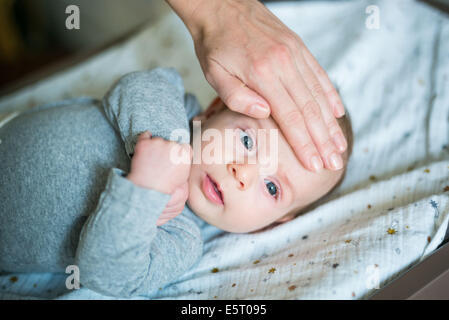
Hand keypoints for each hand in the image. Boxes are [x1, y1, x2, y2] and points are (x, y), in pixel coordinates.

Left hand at [127, 131, 191, 224]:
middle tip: (160, 162)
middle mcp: (173, 145)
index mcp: (184, 153)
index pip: (184, 147)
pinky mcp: (144, 143)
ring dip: (155, 147)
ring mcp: (158, 143)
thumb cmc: (167, 187)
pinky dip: (145, 139)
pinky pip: (145, 135)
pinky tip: (145, 148)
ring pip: (158, 140)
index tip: (173, 158)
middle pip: (171, 143)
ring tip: (151, 161)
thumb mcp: (184, 177)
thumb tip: (184, 155)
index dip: (178, 153)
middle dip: (167, 150)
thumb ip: (185, 163)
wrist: (148, 190)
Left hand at [166, 0, 346, 171]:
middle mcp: (285, 63)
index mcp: (263, 74)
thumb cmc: (215, 45)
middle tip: (335, 163)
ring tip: (340, 146)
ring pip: (319, 95)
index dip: (304, 144)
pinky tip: (338, 113)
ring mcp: (295, 54)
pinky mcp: (299, 47)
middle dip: (324, 141)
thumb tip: (264, 114)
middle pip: (310, 110)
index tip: (315, 165)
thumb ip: (237, 96)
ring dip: (331, 124)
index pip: (290, 117)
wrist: (223, 6)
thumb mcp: (215, 73)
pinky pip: (319, 75)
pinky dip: (330, 96)